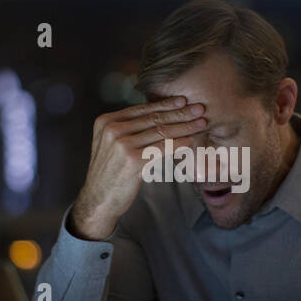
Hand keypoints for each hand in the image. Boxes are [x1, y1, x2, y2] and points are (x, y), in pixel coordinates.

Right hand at [70, 96, 206, 239]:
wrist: (98, 199)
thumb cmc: (110, 173)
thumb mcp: (111, 145)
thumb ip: (127, 130)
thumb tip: (156, 117)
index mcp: (106, 121)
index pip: (141, 109)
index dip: (164, 104)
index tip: (183, 101)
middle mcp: (112, 129)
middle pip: (153, 118)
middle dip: (179, 113)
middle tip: (199, 108)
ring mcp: (121, 144)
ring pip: (161, 131)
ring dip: (184, 126)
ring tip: (201, 123)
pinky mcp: (132, 160)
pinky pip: (162, 148)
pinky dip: (179, 143)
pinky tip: (191, 140)